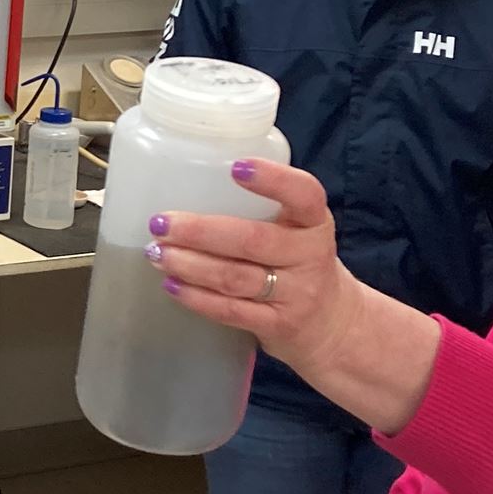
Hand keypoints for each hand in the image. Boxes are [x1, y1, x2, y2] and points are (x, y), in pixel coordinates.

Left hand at [145, 158, 354, 372]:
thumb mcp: (300, 230)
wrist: (334, 325)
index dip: (273, 180)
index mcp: (314, 222)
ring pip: (235, 278)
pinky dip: (198, 298)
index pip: (304, 194)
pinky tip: (173, 285)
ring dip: (190, 265)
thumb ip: (264, 208)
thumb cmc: (301, 264)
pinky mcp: (277, 325)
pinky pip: (231, 311)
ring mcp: (295, 294)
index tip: (236, 168)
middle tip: (161, 223)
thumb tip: (191, 181)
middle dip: (200, 232)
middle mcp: (309, 256)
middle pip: (253, 240)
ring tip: (158, 253)